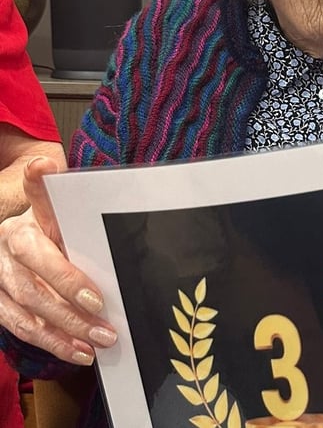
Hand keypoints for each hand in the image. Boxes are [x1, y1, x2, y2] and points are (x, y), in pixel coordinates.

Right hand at [0, 157, 116, 364]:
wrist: (27, 240)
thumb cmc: (61, 232)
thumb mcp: (73, 219)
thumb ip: (83, 216)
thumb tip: (111, 207)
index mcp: (30, 217)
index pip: (38, 202)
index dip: (40, 188)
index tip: (46, 171)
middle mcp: (7, 241)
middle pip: (33, 273)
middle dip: (69, 296)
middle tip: (103, 315)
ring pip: (26, 305)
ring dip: (64, 329)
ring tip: (99, 342)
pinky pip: (20, 326)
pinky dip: (51, 342)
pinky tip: (78, 353)